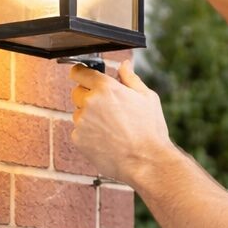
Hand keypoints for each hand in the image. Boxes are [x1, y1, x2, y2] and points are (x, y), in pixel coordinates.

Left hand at [70, 60, 171, 185]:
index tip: (84, 77)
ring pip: (78, 114)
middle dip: (88, 96)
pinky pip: (79, 132)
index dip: (81, 73)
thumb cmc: (150, 130)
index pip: (79, 72)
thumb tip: (124, 65)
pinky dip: (89, 135)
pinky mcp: (78, 140)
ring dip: (89, 117)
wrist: (146, 162)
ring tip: (112, 129)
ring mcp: (81, 122)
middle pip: (77, 92)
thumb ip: (131, 79)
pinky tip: (107, 141)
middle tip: (107, 109)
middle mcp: (90, 102)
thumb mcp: (147, 98)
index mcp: (106, 88)